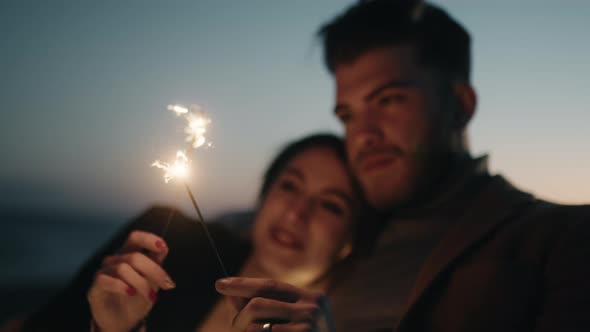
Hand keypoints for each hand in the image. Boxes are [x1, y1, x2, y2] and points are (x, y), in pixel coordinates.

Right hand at [87, 231, 175, 331]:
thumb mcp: (152, 282)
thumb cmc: (137, 299)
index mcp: (129, 254)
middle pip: (134, 256)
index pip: (135, 238)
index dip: (148, 239)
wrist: (123, 322)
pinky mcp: (95, 287)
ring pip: (123, 268)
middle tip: (166, 284)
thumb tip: (163, 248)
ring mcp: (104, 272)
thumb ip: (156, 264)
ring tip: (150, 296)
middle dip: (153, 270)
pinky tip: (130, 292)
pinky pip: (105, 279)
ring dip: (141, 283)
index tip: (162, 246)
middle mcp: (115, 260)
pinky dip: (121, 286)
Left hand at [215, 277, 333, 331]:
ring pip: (254, 327)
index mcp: (312, 297)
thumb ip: (264, 305)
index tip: (220, 284)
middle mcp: (312, 309)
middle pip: (258, 305)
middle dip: (239, 316)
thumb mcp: (289, 319)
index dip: (243, 284)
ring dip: (245, 331)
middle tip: (235, 325)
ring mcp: (307, 328)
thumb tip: (232, 296)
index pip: (270, 286)